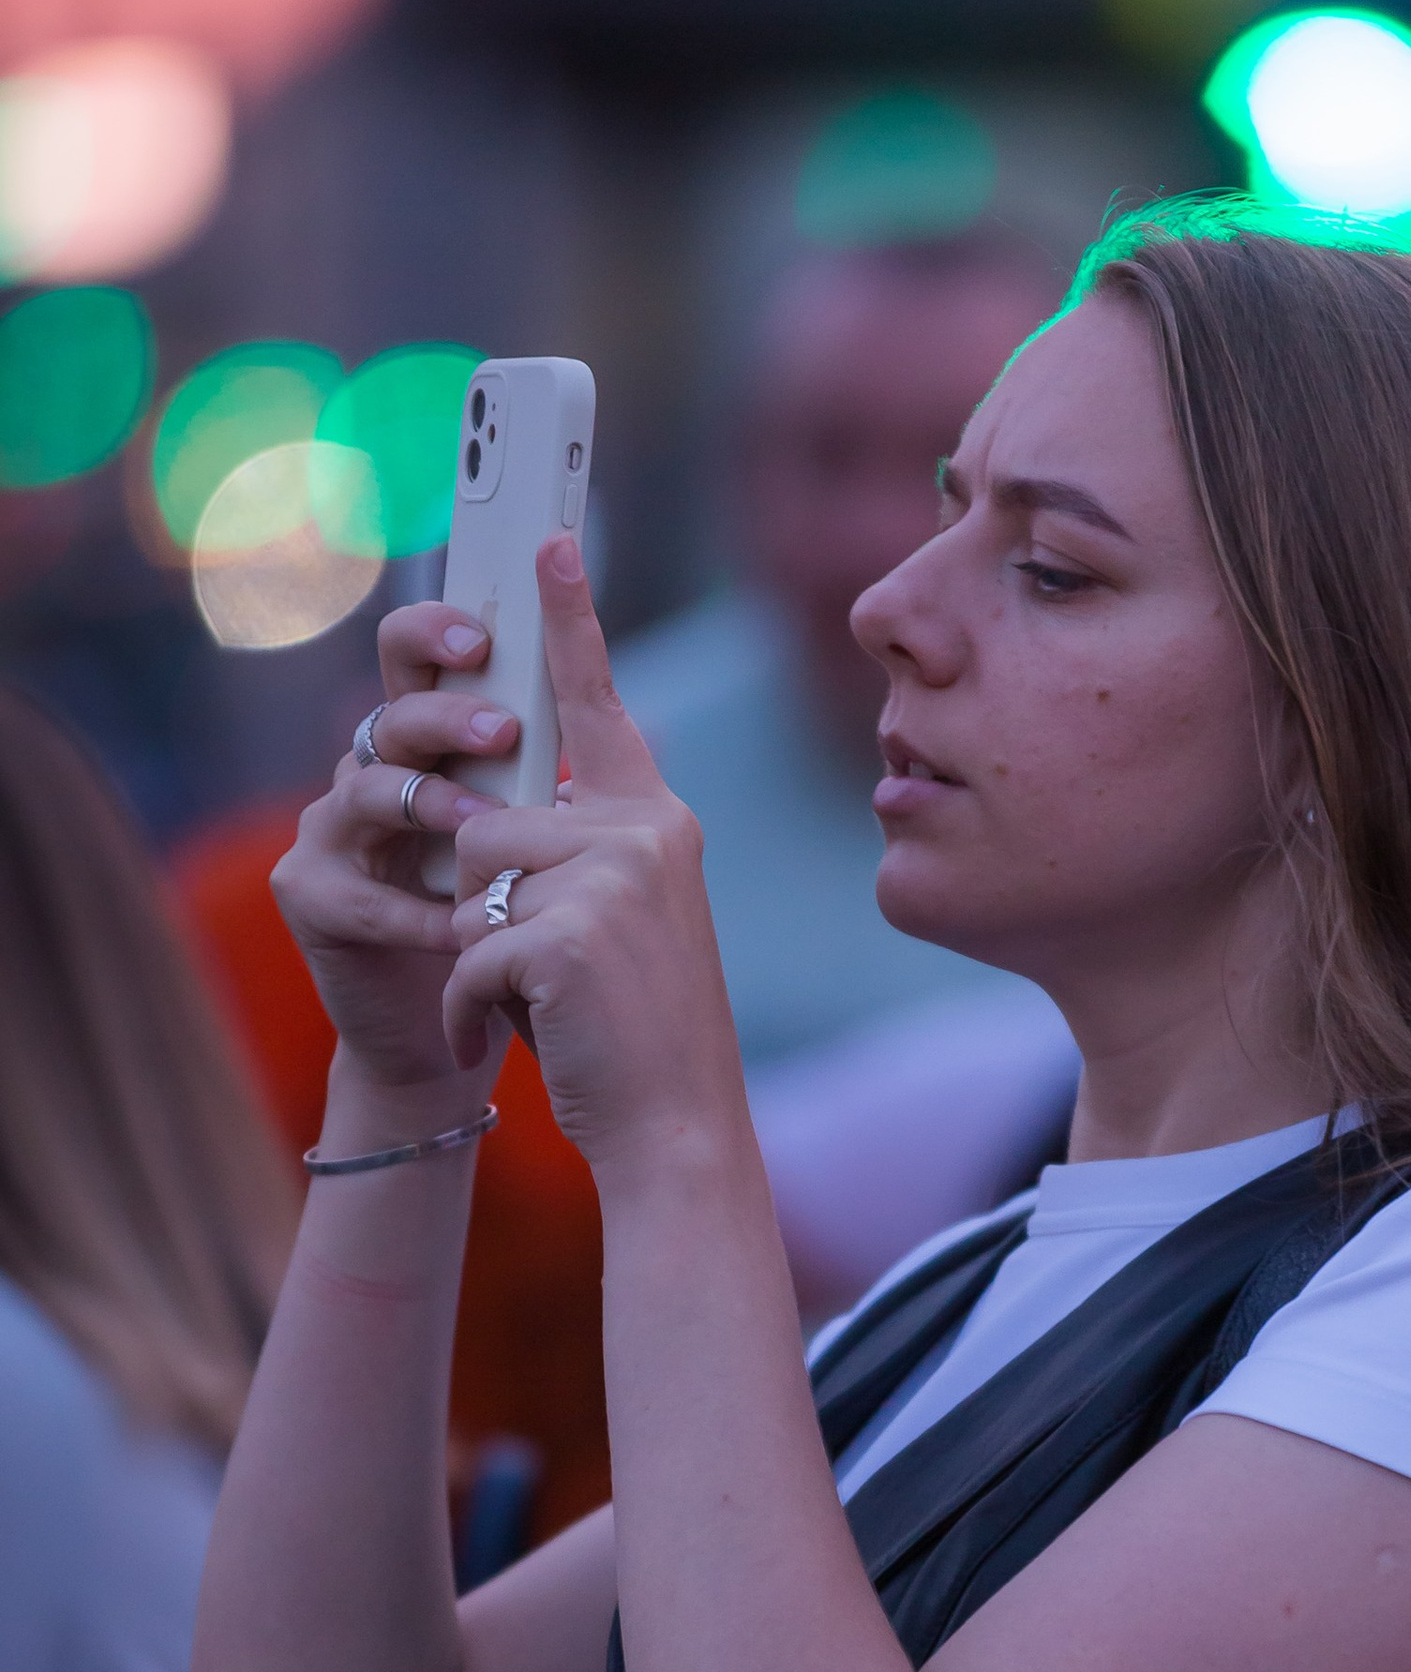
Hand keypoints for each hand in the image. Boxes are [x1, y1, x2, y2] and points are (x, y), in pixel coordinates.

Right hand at [270, 601, 518, 1095]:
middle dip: (448, 714)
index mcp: (426, 748)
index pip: (422, 662)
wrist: (447, 1037)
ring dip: (433, 805)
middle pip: (394, 712)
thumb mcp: (534, 847)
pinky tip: (461, 930)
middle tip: (505, 731)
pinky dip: (419, 911)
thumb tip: (632, 719)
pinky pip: (365, 892)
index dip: (440, 629)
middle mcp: (371, 773)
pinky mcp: (309, 893)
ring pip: (370, 789)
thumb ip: (549, 787)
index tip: (486, 626)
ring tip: (485, 828)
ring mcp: (331, 830)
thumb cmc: (500, 929)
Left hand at [442, 536, 745, 1178]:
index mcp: (659, 823)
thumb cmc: (639, 1036)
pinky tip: (520, 1040)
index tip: (546, 541)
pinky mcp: (563, 932)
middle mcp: (645, 834)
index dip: (569, 622)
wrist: (679, 1130)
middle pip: (495, 819)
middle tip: (555, 977)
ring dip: (481, 956)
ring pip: (475, 876)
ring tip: (545, 1008)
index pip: (601, 706)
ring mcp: (610, 880)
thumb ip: (578, 856)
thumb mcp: (620, 924)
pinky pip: (470, 946)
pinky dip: (474, 1006)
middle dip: (491, 904)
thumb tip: (488, 818)